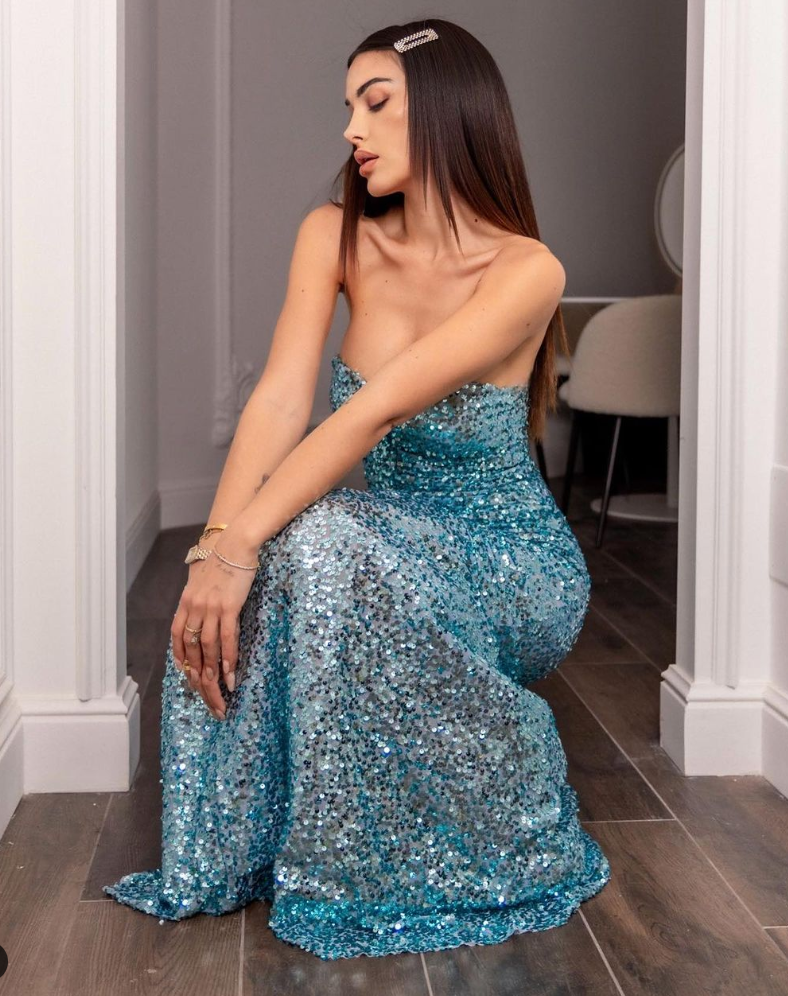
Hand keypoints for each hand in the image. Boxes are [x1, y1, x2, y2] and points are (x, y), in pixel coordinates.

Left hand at [171, 526, 259, 719]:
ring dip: (214, 679)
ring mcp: (210, 608)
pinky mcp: (229, 606)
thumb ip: (198, 599)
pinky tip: (232, 677)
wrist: (235, 541)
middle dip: (200, 683)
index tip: (192, 683)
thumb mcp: (202, 580)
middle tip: (209, 705)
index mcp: (185, 604)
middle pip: (193, 654)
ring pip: (208, 652)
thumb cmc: (222, 558)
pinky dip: (228, 660)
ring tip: (221, 698)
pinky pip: (227, 639)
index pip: (178, 642)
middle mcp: (194, 609)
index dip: (184, 664)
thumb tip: (201, 615)